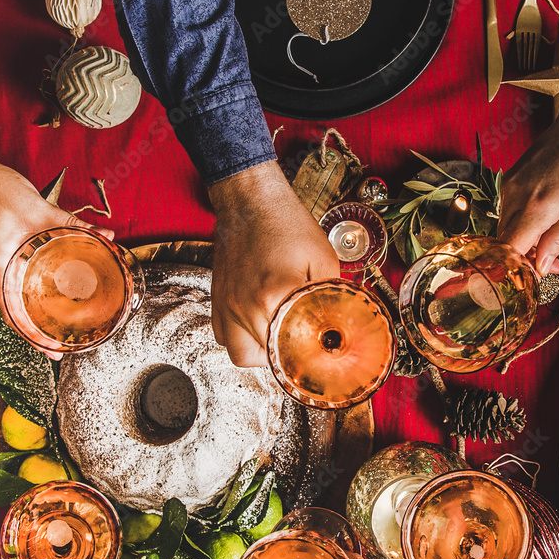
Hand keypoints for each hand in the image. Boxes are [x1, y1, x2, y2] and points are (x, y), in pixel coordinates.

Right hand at [0, 142, 114, 359]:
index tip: (55, 353)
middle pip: (16, 311)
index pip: (14, 316)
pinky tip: (53, 288)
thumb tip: (106, 236)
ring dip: (38, 309)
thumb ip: (73, 225)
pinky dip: (33, 289)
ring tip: (64, 321)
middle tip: (68, 341)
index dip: (34, 338)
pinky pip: (15, 280)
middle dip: (41, 329)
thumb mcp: (39, 208)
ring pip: (16, 296)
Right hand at [208, 161, 339, 365]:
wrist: (250, 201)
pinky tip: (257, 328)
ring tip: (278, 341)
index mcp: (274, 294)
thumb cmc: (284, 223)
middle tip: (303, 346)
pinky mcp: (218, 300)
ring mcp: (228, 305)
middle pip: (266, 356)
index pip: (290, 346)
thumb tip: (340, 318)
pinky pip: (223, 338)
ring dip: (261, 355)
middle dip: (287, 356)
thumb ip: (332, 292)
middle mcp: (245, 305)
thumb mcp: (322, 256)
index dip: (307, 357)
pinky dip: (240, 340)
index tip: (320, 356)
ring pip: (241, 354)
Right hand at [496, 105, 558, 273]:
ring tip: (551, 237)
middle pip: (504, 241)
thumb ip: (556, 241)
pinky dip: (522, 220)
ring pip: (506, 225)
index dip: (516, 270)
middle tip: (552, 263)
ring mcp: (510, 184)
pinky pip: (509, 208)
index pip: (508, 251)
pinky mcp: (511, 176)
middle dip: (524, 257)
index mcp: (534, 208)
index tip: (532, 279)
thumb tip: (541, 266)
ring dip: (523, 238)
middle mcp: (514, 196)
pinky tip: (544, 216)